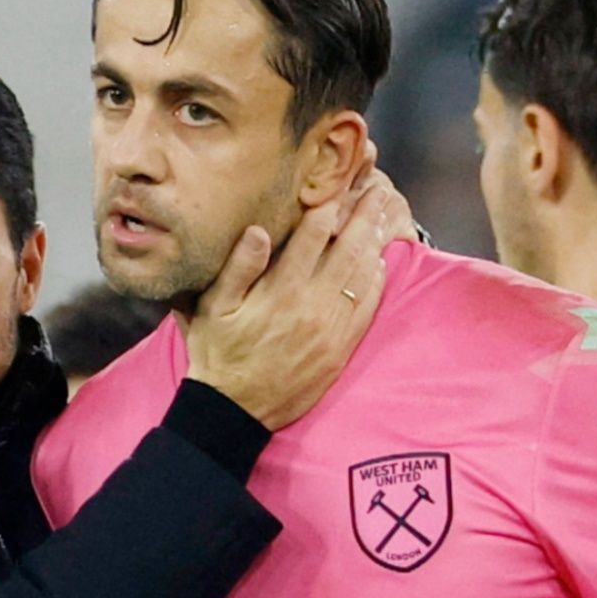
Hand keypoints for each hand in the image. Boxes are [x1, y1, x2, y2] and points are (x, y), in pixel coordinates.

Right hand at [180, 170, 406, 427]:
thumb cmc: (218, 355)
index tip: (337, 186)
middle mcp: (312, 306)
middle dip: (364, 215)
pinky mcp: (341, 348)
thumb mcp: (212, 310)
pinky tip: (379, 263)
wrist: (235, 411)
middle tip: (378, 190)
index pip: (313, 237)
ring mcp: (332, 328)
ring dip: (375, 242)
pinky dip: (376, 281)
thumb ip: (238, 269)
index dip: (328, 207)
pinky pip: (368, 307)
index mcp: (280, 292)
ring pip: (363, 275)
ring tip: (384, 216)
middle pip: (348, 250)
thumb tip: (259, 230)